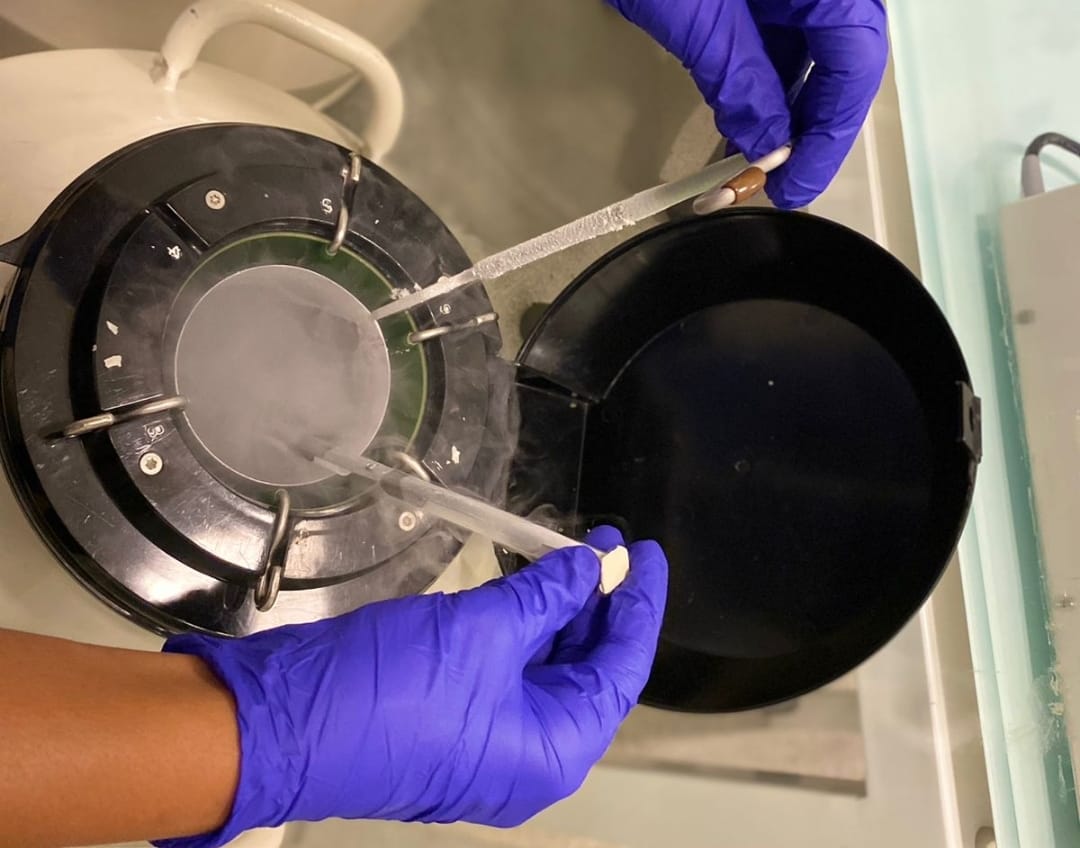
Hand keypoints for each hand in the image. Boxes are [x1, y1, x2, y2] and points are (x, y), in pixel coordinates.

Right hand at [156, 528, 667, 847]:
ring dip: (557, 609)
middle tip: (605, 542)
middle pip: (585, 670)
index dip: (637, 607)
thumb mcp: (482, 631)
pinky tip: (526, 579)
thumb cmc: (391, 690)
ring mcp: (489, 739)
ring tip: (568, 550)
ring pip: (543, 666)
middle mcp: (529, 753)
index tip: (645, 555)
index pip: (620, 671)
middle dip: (597, 603)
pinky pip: (505, 668)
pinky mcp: (453, 717)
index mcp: (554, 750)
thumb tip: (583, 570)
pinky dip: (519, 624)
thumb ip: (544, 597)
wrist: (286, 725)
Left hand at [610, 0, 887, 207]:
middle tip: (774, 189)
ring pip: (814, 55)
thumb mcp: (695, 14)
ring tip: (751, 168)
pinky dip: (766, 85)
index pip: (855, 60)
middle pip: (843, 61)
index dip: (829, 132)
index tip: (795, 187)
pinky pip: (783, 41)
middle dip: (810, 130)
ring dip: (787, 114)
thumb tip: (766, 146)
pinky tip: (744, 125)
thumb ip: (737, 78)